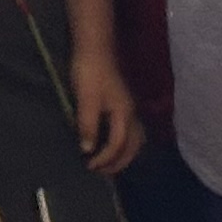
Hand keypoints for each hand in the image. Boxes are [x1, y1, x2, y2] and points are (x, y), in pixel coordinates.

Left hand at [67, 46, 143, 173]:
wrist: (94, 49)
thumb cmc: (90, 73)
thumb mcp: (86, 100)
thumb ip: (88, 125)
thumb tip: (88, 150)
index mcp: (123, 114)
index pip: (119, 144)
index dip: (105, 158)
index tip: (89, 165)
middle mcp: (131, 113)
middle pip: (134, 144)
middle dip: (120, 161)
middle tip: (103, 172)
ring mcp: (128, 108)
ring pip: (135, 137)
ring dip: (124, 153)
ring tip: (109, 162)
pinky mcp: (123, 104)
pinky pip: (130, 130)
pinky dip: (123, 143)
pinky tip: (111, 143)